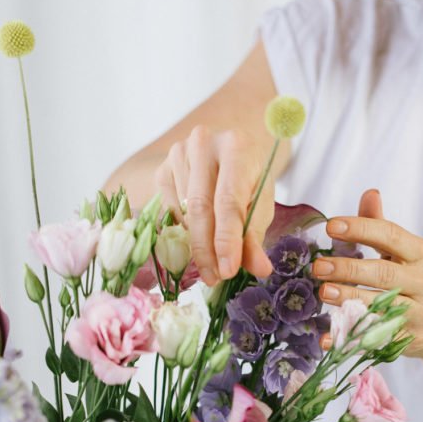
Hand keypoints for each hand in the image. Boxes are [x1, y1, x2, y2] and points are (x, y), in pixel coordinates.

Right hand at [154, 125, 273, 284]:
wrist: (231, 152)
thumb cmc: (249, 180)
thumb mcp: (260, 205)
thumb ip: (255, 237)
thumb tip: (260, 269)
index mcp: (236, 147)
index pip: (228, 201)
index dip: (226, 240)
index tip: (227, 271)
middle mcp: (203, 144)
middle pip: (199, 208)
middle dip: (206, 250)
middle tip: (214, 277)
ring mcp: (178, 154)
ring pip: (183, 213)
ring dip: (196, 243)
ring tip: (211, 258)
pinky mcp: (162, 168)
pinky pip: (169, 211)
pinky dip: (184, 229)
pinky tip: (198, 231)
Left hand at [315, 190, 422, 379]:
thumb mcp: (413, 254)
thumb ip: (385, 228)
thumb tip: (369, 194)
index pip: (391, 235)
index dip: (361, 229)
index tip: (331, 226)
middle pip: (384, 273)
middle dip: (349, 268)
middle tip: (319, 266)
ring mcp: (418, 314)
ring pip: (382, 306)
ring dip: (351, 299)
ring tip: (324, 291)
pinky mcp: (409, 340)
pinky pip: (376, 339)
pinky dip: (351, 338)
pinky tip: (328, 337)